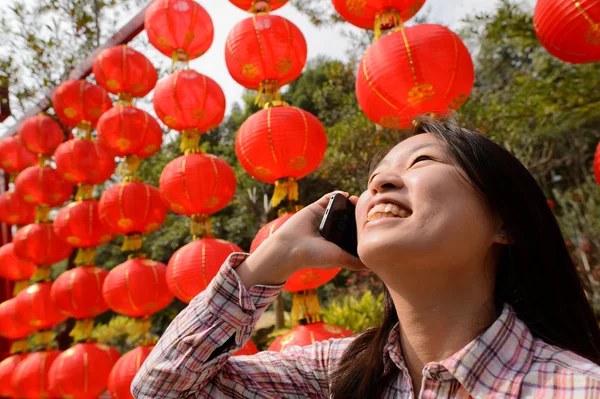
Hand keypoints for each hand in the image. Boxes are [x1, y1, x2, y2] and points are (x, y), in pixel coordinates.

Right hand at [236, 192, 365, 287]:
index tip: (374, 220)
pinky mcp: (316, 208)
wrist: (292, 248)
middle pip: (348, 217)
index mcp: (337, 240)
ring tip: (359, 200)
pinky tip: (346, 195)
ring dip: (350, 202)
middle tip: (369, 207)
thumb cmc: (316, 256)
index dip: (363, 224)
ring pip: (340, 206)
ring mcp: (324, 217)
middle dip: (358, 212)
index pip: (354, 230)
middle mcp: (331, 229)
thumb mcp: (341, 260)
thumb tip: (373, 265)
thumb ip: (356, 262)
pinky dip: (337, 195)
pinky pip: (328, 198)